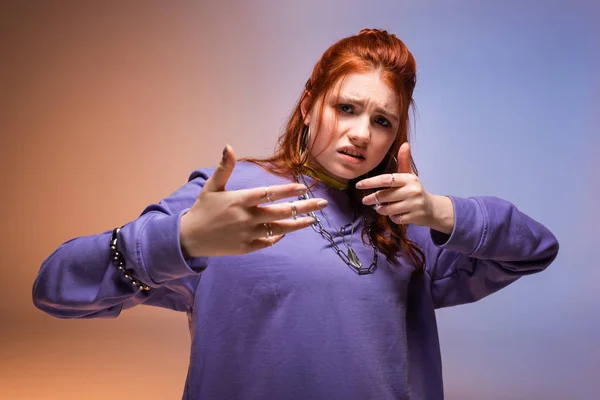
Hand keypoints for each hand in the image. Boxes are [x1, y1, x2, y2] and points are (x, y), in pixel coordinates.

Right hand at [180, 145, 327, 257]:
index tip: (304, 188)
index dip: (288, 191)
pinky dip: (278, 237)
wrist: (189, 238)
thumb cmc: (202, 209)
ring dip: (298, 224)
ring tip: (313, 219)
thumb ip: (224, 167)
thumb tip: (229, 146)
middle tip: (322, 203)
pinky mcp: (246, 248)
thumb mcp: (211, 186)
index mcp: (240, 200)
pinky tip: (287, 232)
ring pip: (279, 229)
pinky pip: (267, 242)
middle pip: (282, 212)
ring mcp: (248, 234)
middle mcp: (246, 217)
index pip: (269, 194)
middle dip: (305, 207)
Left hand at [355, 142, 453, 233]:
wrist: (431, 208)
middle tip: (365, 200)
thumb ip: (404, 161)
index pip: (386, 180)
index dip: (370, 182)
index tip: (358, 185)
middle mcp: (412, 190)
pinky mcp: (415, 216)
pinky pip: (396, 218)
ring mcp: (414, 204)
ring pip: (389, 209)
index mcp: (409, 179)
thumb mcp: (409, 175)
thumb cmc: (414, 190)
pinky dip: (392, 217)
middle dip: (372, 198)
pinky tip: (395, 214)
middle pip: (385, 196)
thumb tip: (405, 144)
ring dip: (381, 209)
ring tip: (380, 208)